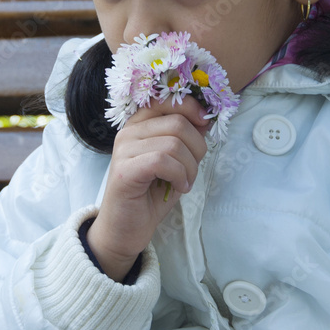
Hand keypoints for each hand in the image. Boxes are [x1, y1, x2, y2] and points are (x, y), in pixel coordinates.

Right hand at [86, 95, 210, 280]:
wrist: (125, 230)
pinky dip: (179, 175)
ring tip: (185, 182)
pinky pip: (162, 161)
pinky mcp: (124, 170)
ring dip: (190, 166)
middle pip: (177, 123)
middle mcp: (128, 131)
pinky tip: (179, 187)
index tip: (205, 123)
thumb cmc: (151, 195)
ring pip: (173, 143)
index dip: (191, 107)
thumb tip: (204, 119)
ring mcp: (123, 149)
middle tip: (193, 170)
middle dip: (197, 148)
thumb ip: (186, 139)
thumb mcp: (175, 162)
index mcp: (140, 124)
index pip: (167, 99)